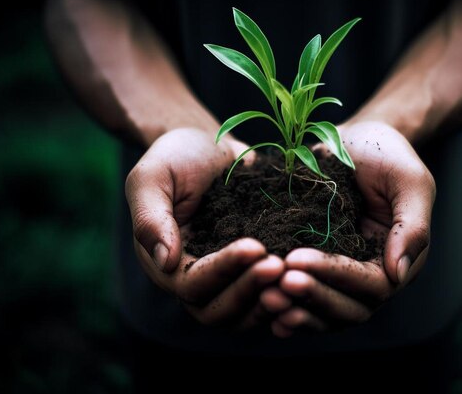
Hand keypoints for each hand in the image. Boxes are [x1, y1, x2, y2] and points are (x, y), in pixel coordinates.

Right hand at [125, 128, 283, 328]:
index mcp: (167, 263)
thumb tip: (166, 261)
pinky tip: (310, 276)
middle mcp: (196, 280)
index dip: (224, 270)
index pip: (192, 285)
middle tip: (280, 267)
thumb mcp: (153, 177)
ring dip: (271, 300)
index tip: (256, 247)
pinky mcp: (254, 271)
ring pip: (245, 314)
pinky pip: (268, 296)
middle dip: (250, 291)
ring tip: (297, 277)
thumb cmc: (176, 157)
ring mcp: (228, 280)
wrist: (211, 147)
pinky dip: (287, 294)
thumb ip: (151, 217)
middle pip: (219, 312)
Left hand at [260, 121, 435, 336]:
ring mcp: (342, 274)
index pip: (371, 284)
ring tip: (265, 299)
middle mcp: (370, 274)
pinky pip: (305, 299)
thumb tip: (397, 274)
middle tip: (275, 286)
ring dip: (296, 310)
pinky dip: (288, 306)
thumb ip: (413, 226)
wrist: (355, 141)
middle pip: (348, 308)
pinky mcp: (317, 267)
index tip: (296, 260)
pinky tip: (262, 305)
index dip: (335, 276)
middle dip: (311, 297)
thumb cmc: (386, 154)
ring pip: (325, 311)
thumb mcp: (409, 181)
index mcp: (396, 258)